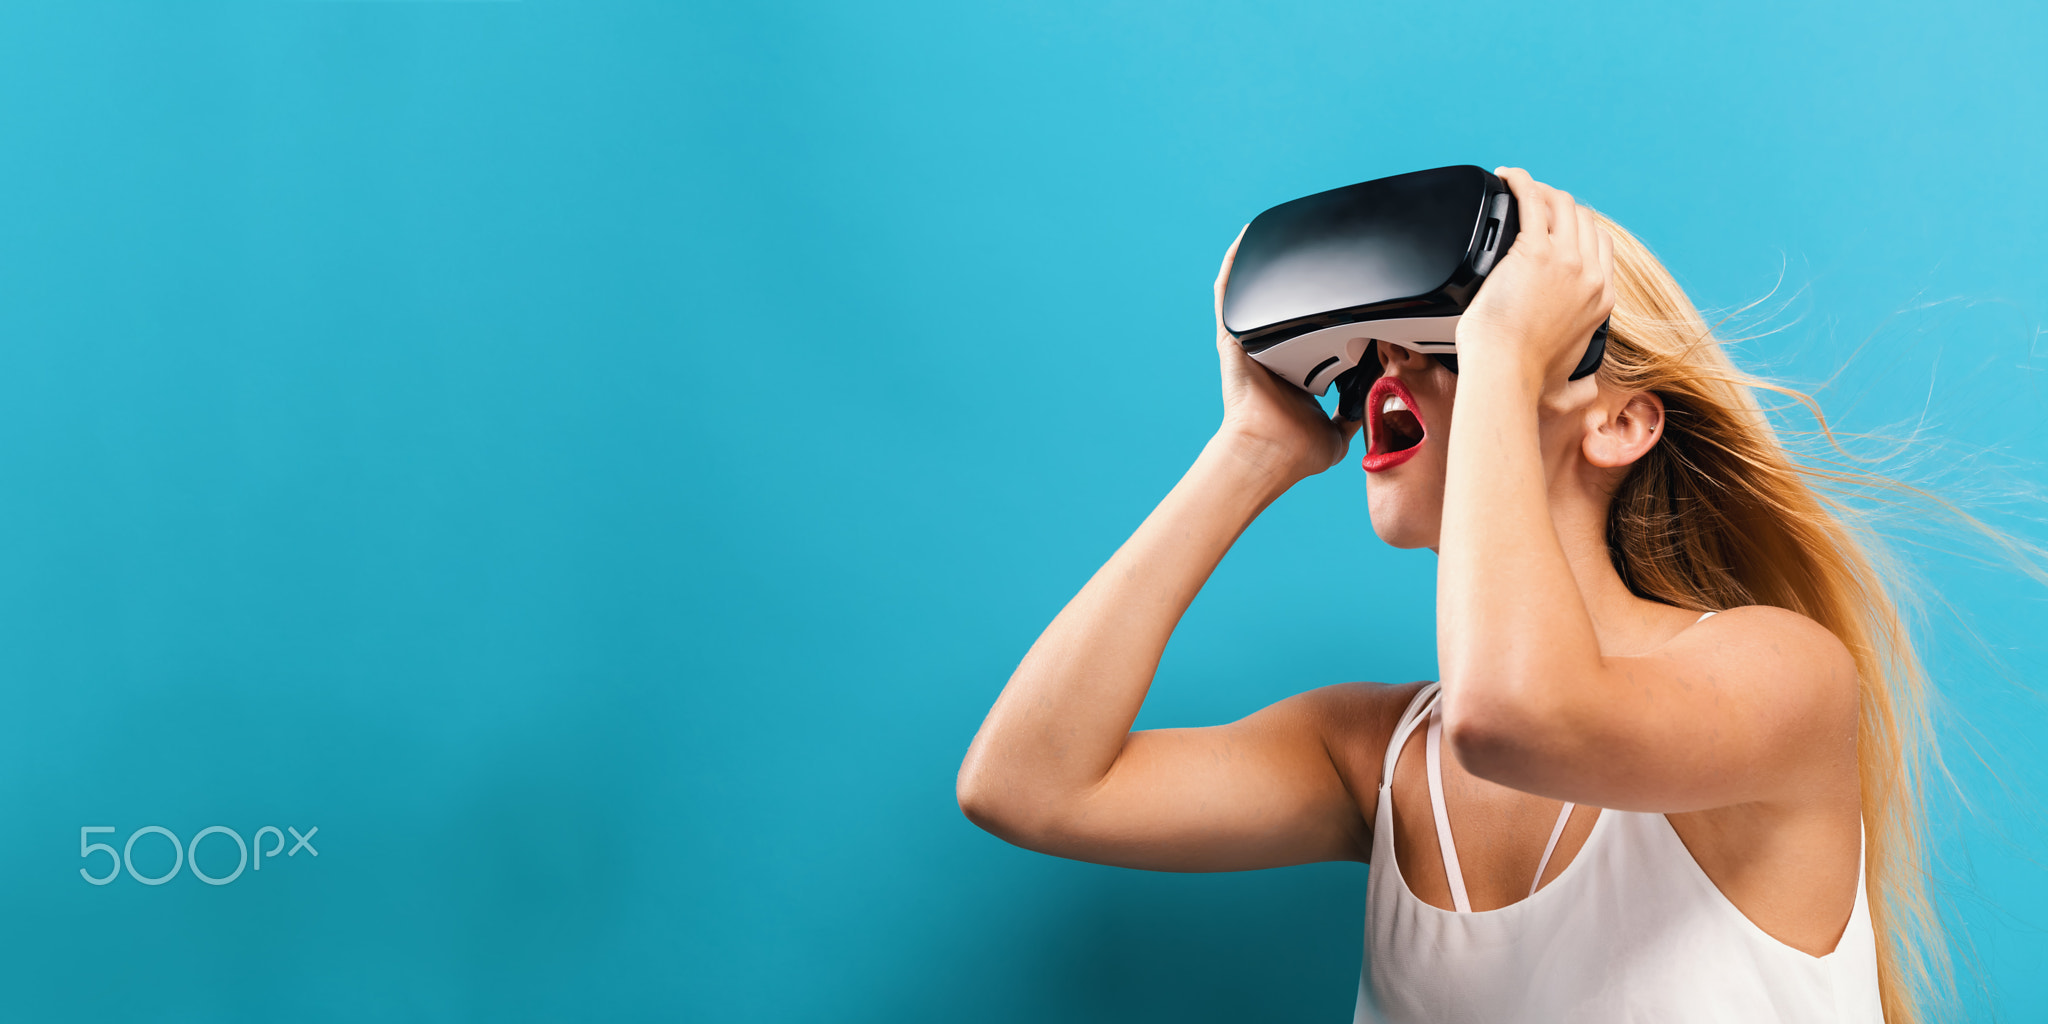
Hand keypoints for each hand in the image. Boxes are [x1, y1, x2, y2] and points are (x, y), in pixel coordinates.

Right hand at [1212, 226, 1361, 480]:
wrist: (1270, 452)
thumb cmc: (1295, 452)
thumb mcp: (1340, 433)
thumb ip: (1356, 415)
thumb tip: (1373, 404)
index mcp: (1295, 370)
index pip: (1311, 328)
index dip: (1324, 309)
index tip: (1344, 291)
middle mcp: (1271, 353)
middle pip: (1288, 306)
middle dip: (1301, 281)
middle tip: (1325, 251)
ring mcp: (1252, 344)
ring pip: (1257, 295)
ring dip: (1264, 265)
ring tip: (1279, 232)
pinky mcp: (1235, 339)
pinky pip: (1230, 296)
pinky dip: (1234, 268)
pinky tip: (1244, 241)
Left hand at [1455, 168, 1614, 393]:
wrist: (1505, 373)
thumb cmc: (1526, 381)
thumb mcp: (1567, 388)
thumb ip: (1581, 390)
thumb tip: (1588, 398)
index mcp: (1601, 299)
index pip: (1601, 245)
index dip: (1581, 228)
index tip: (1557, 223)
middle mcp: (1589, 276)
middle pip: (1583, 219)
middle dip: (1559, 204)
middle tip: (1532, 202)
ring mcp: (1565, 260)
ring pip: (1562, 204)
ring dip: (1542, 189)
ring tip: (1518, 186)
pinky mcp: (1534, 251)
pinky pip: (1532, 200)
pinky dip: (1521, 182)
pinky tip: (1508, 176)